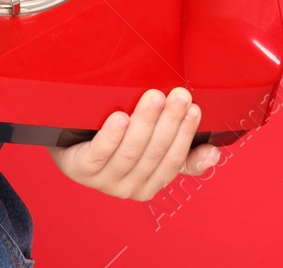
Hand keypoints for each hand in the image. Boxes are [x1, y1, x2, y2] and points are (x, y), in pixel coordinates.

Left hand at [46, 87, 219, 200]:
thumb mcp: (150, 147)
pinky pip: (99, 153)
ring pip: (130, 151)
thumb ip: (183, 154)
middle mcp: (129, 187)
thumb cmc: (115, 141)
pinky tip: (120, 117)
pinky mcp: (80, 169)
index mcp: (150, 184)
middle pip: (153, 153)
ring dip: (145, 122)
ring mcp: (103, 180)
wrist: (68, 141)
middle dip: (169, 121)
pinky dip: (112, 135)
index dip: (186, 134)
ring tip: (154, 96)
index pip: (174, 161)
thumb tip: (214, 154)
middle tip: (179, 94)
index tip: (195, 108)